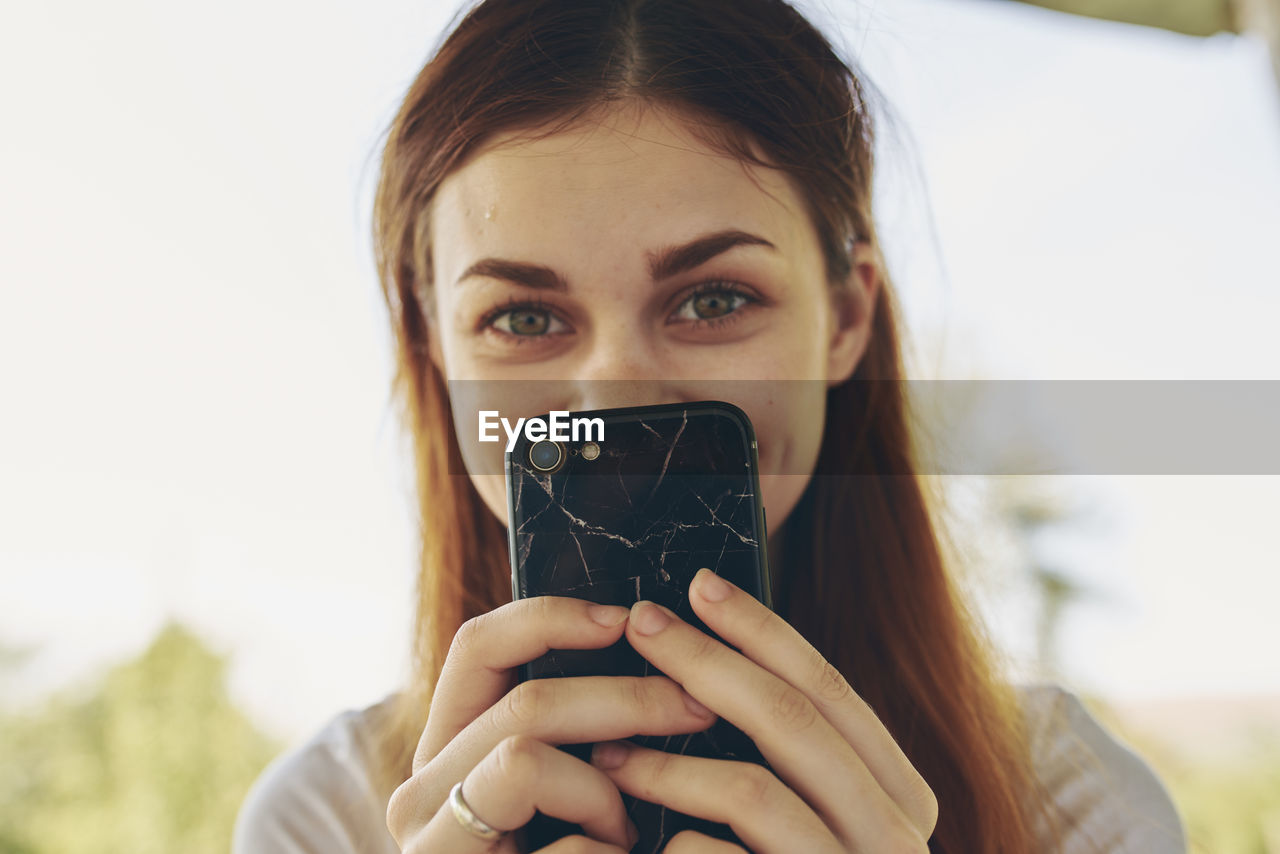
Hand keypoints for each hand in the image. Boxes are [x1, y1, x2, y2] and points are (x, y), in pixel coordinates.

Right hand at [385, 596, 718, 852]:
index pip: (482, 645)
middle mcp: (422, 789)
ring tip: (627, 829)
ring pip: (525, 753)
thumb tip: (652, 637)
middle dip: (628, 696)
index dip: (554, 617)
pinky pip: (555, 843)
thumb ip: (583, 727)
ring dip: (603, 787)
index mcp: (452, 747)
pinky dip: (600, 849)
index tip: (629, 617)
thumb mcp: (572, 787)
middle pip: (524, 698)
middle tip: (699, 709)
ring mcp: (431, 843)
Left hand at [589, 569, 938, 852]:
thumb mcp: (811, 814)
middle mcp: (897, 839)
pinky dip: (672, 847)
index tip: (698, 584)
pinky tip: (634, 847)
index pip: (830, 691)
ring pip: (756, 794)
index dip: (761, 631)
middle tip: (642, 622)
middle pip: (794, 722)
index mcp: (900, 796)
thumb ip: (784, 752)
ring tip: (609, 747)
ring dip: (670, 761)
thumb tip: (704, 651)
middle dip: (707, 662)